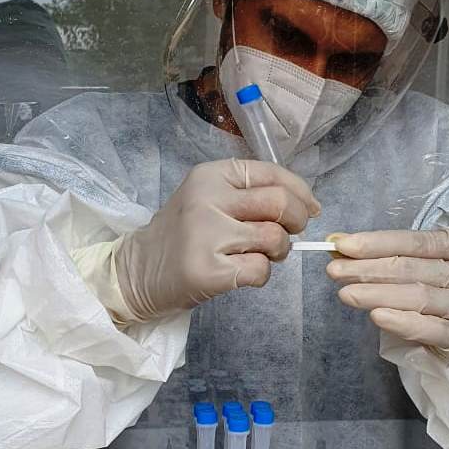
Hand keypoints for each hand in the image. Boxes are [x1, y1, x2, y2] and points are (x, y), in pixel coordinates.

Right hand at [114, 159, 319, 321]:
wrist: (137, 272)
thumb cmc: (182, 236)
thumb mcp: (208, 199)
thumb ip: (250, 195)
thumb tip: (307, 205)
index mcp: (210, 175)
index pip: (271, 173)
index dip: (300, 191)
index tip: (310, 208)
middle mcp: (207, 199)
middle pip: (280, 203)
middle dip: (297, 220)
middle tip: (290, 234)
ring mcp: (206, 235)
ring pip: (275, 238)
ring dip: (278, 251)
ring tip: (260, 254)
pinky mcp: (208, 270)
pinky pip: (261, 270)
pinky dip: (261, 275)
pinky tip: (242, 273)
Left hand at [326, 228, 448, 357]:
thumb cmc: (440, 283)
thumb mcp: (419, 261)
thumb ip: (383, 253)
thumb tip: (339, 245)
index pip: (414, 241)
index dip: (376, 243)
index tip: (343, 245)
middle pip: (412, 269)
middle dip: (368, 269)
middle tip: (335, 271)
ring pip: (418, 297)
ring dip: (377, 295)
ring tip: (346, 294)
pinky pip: (429, 329)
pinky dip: (401, 322)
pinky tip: (376, 316)